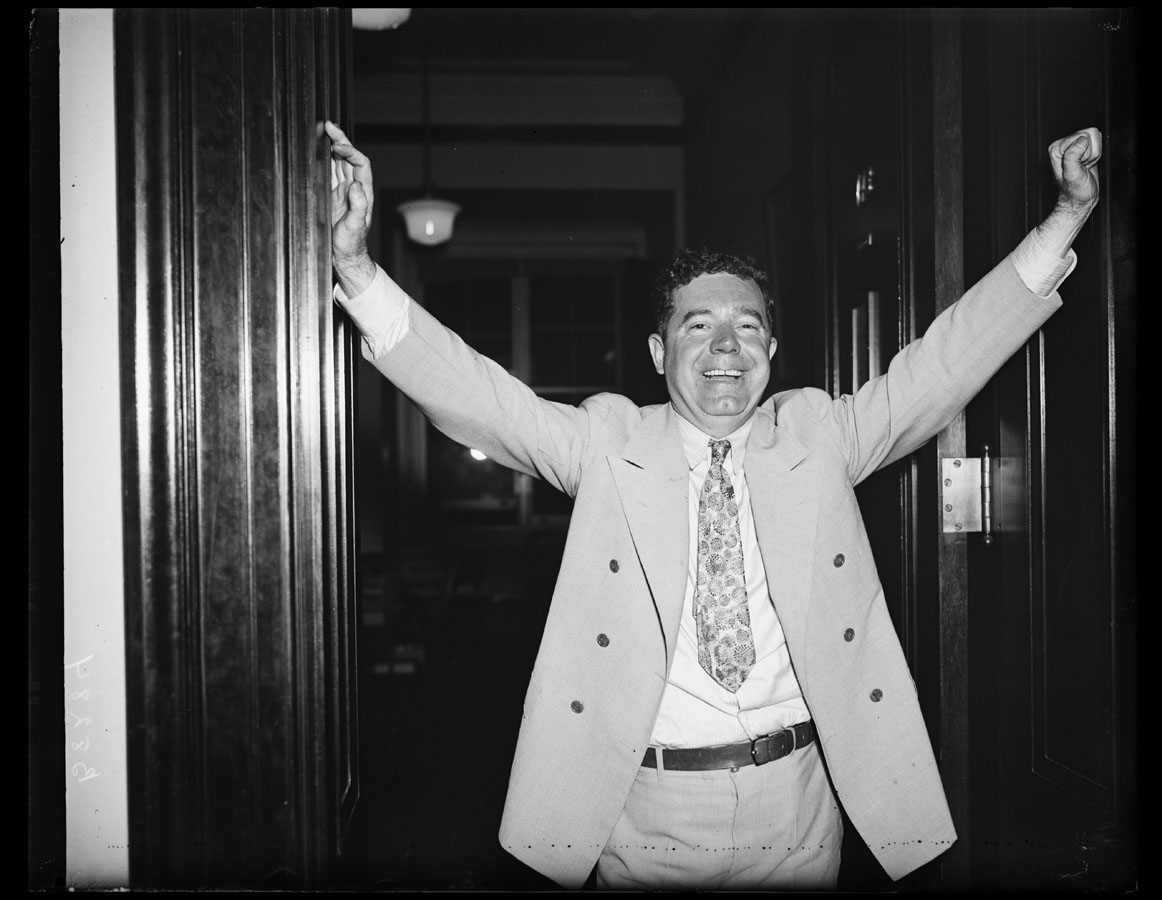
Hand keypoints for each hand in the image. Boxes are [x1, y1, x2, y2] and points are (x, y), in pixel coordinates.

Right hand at [326, 120, 376, 294]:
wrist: (344, 257)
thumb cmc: (352, 245)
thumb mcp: (355, 227)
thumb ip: (358, 206)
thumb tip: (356, 185)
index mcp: (363, 192)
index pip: (360, 163)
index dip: (350, 151)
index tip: (337, 145)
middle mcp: (353, 189)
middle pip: (348, 158)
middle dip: (340, 140)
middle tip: (328, 125)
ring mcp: (341, 192)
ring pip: (337, 163)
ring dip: (330, 147)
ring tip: (320, 131)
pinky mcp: (329, 197)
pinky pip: (326, 173)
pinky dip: (320, 161)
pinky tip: (313, 152)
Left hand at [1048, 127, 1101, 209]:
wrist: (1081, 198)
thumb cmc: (1075, 189)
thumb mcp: (1072, 174)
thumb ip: (1073, 156)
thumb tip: (1082, 140)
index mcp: (1056, 148)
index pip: (1081, 136)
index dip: (1085, 152)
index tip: (1079, 165)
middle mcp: (1063, 145)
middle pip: (1089, 135)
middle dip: (1090, 152)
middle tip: (1083, 166)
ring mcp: (1074, 145)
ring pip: (1095, 138)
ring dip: (1094, 154)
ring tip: (1085, 165)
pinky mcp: (1084, 148)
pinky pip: (1099, 143)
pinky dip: (1097, 154)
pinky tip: (1088, 163)